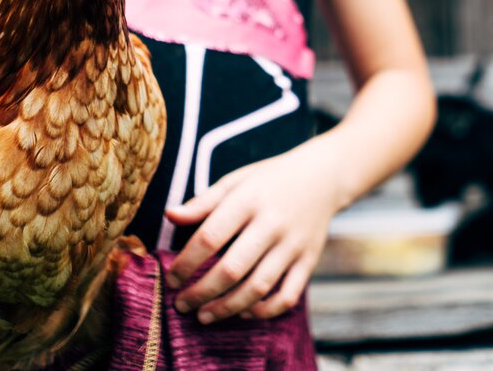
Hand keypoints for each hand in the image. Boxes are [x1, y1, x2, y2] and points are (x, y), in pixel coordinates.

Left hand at [163, 143, 343, 322]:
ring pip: (258, 287)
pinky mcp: (309, 260)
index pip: (210, 237)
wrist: (323, 177)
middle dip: (201, 292)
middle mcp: (272, 224)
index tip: (171, 278)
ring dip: (227, 308)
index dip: (186, 262)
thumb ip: (203, 202)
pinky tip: (244, 312)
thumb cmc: (270, 179)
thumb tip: (169, 215)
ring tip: (204, 316)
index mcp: (248, 200)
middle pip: (232, 268)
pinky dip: (265, 311)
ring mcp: (293, 245)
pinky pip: (288, 295)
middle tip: (181, 304)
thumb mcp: (236, 181)